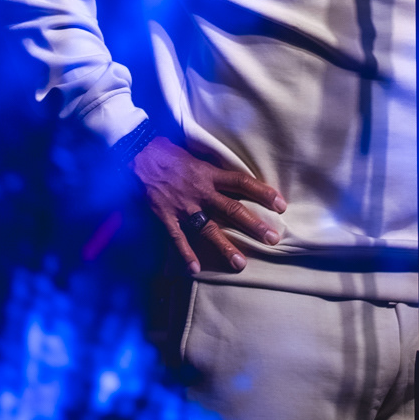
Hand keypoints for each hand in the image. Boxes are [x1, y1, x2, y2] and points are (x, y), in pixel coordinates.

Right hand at [132, 135, 285, 275]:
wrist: (137, 154)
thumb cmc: (168, 151)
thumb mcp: (195, 154)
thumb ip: (212, 167)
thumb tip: (231, 176)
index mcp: (210, 173)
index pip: (242, 182)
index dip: (263, 193)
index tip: (281, 204)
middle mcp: (201, 191)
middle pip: (233, 210)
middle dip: (254, 225)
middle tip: (273, 239)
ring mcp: (184, 206)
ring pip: (209, 229)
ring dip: (225, 246)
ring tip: (241, 264)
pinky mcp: (166, 216)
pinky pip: (178, 239)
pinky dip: (186, 254)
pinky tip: (195, 269)